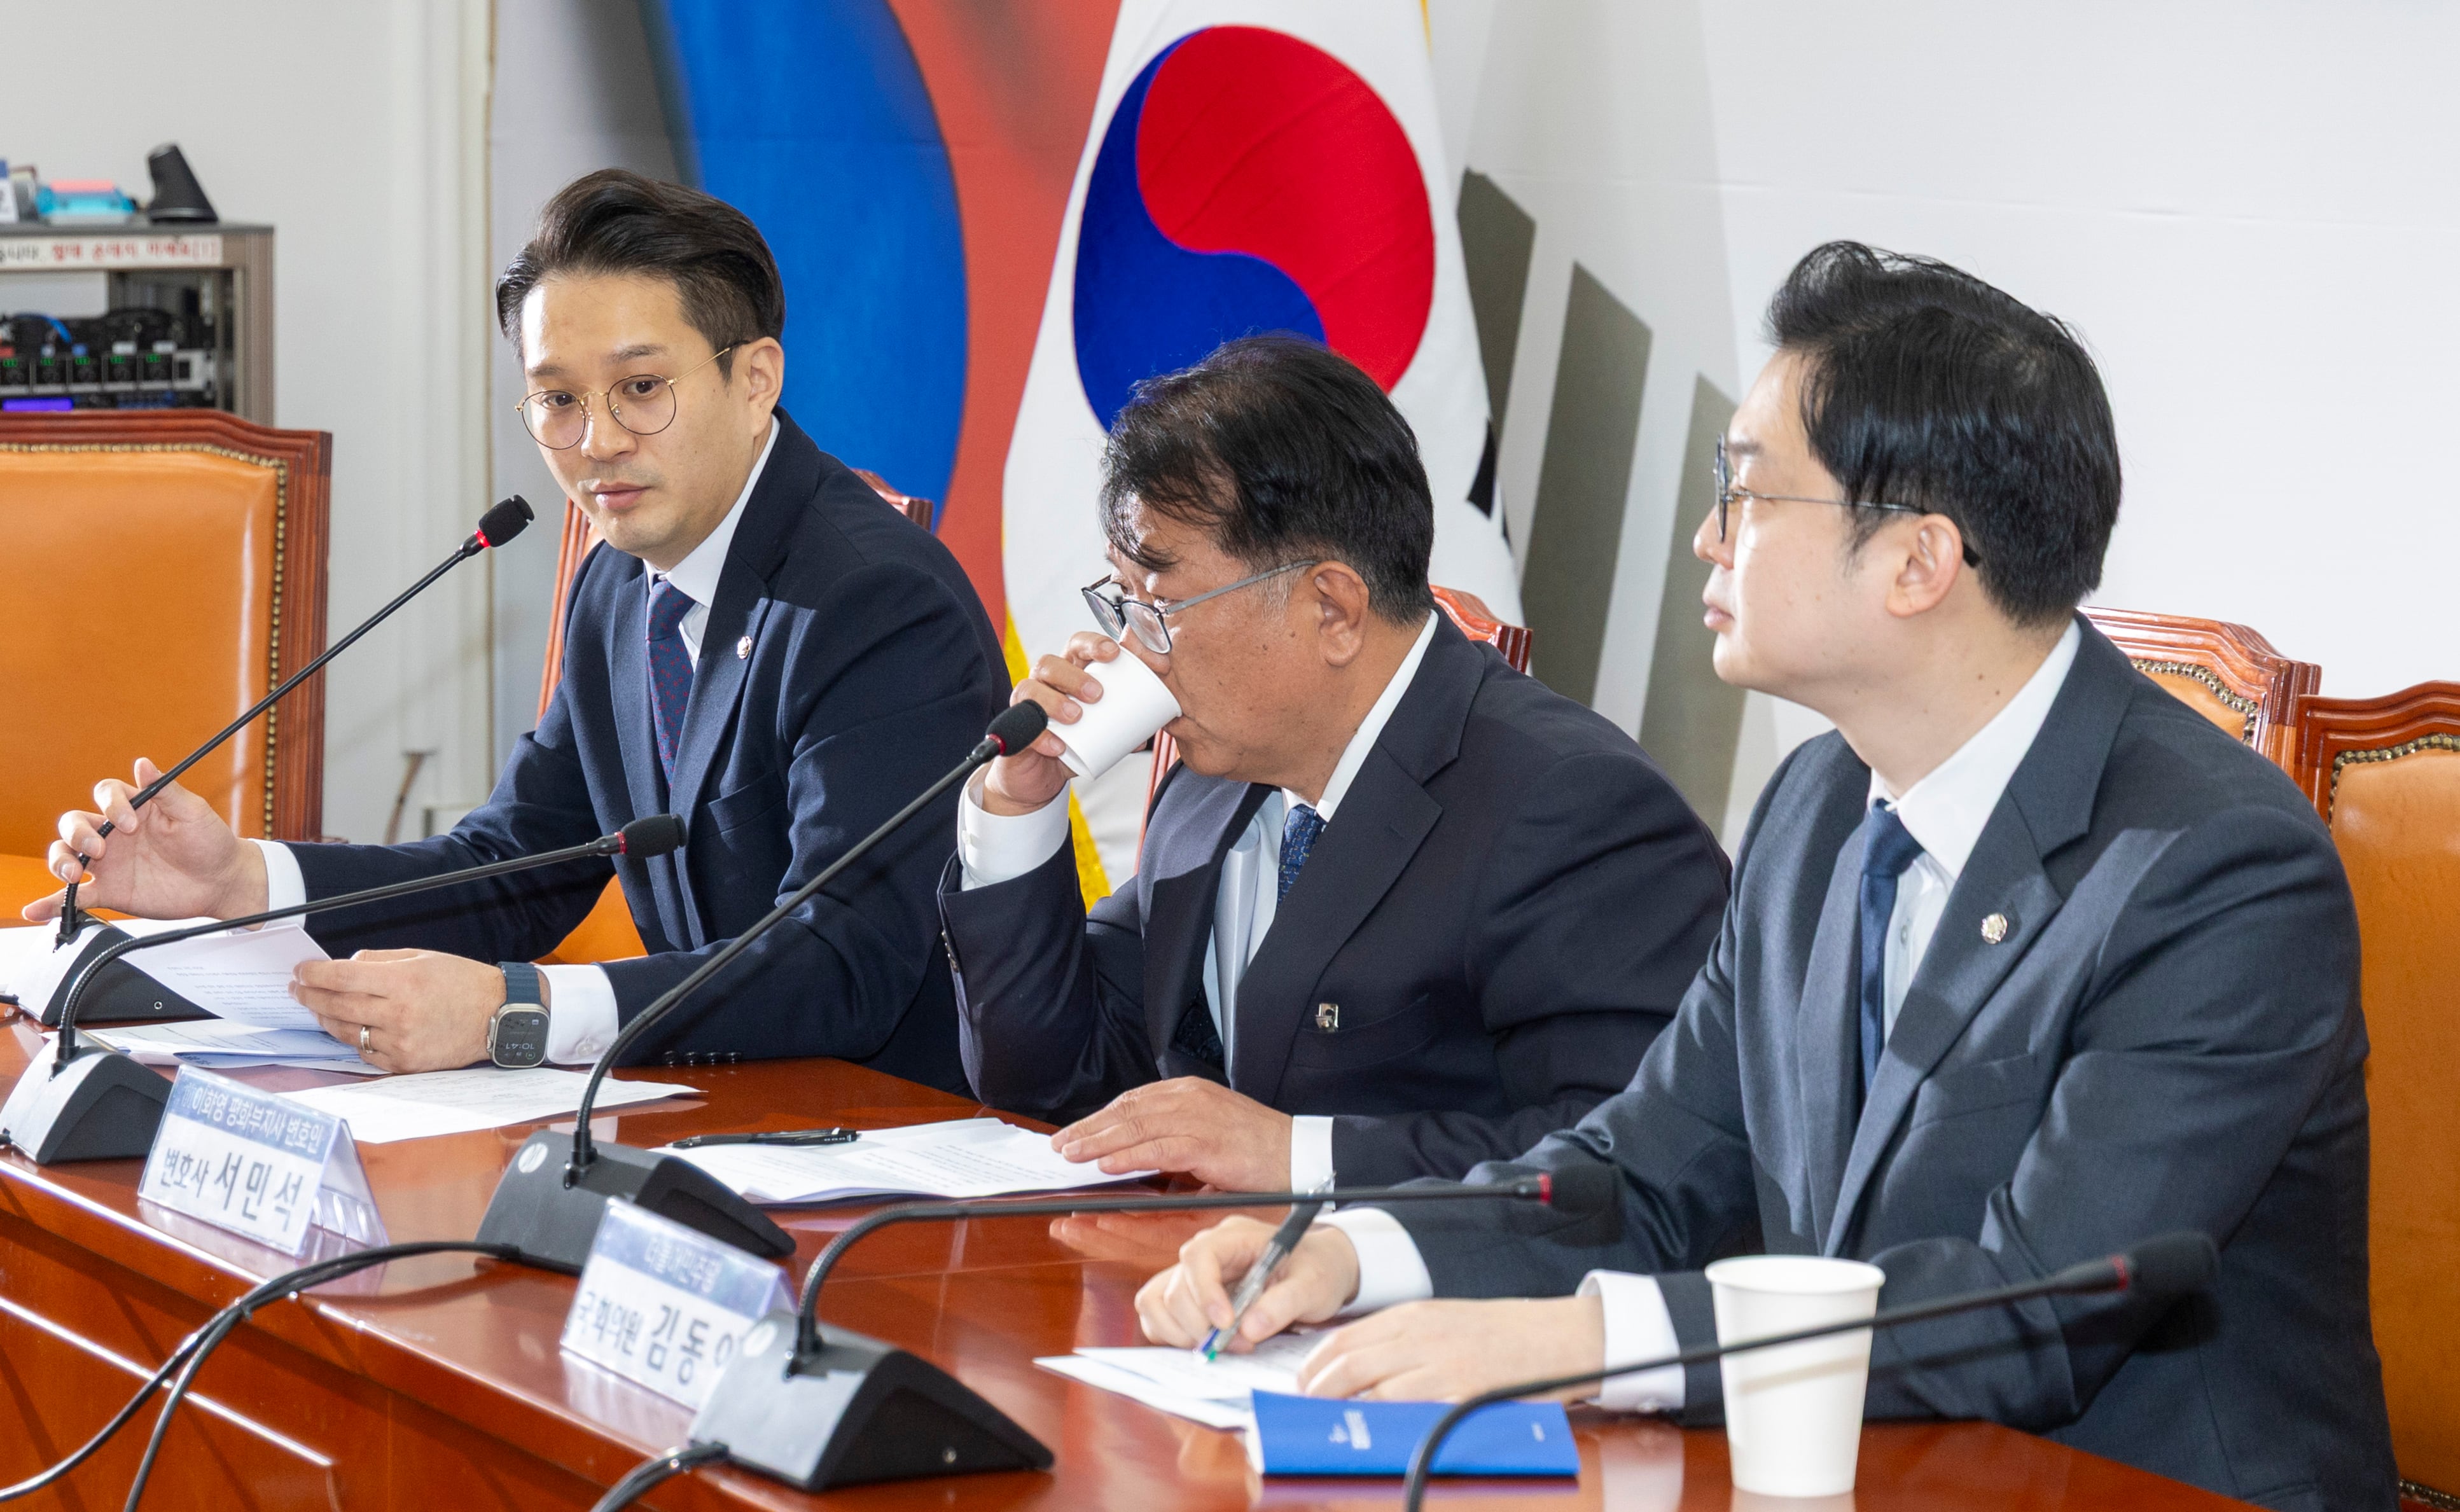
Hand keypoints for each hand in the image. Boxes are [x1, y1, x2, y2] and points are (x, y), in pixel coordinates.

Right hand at [24, 758, 265, 923]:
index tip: (130, 823)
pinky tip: (36, 910)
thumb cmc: (210, 841)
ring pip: (67, 855)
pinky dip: (52, 903)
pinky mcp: (109, 890)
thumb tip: (142, 763)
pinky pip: (74, 896)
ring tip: (73, 873)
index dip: (111, 805)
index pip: (105, 794)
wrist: (221, 882)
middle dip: (78, 833)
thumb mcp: (193, 812)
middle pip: (75, 823)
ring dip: (60, 861)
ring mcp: (108, 863)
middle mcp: (114, 833)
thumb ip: (165, 790)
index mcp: (134, 809)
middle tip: (100, 849)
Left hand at [291, 949, 511, 1072]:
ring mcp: (401, 1042)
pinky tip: (349, 1027)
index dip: (314, 974)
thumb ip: (380, 960)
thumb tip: (346, 966)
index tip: (301, 971)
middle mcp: (400, 1013)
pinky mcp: (405, 1063)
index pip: (343, 977)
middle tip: (298, 989)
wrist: (498, 1016)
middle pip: (337, 1005)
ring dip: (325, 1018)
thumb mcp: (423, 957)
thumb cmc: (463, 982)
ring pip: (345, 1032)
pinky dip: (353, 1039)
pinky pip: (365, 1052)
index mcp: (404, 982)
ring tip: (317, 1008)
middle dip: (310, 996)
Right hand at [979, 633, 1147, 816]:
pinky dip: (1041, 736)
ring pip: (1031, 688)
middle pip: (1051, 662)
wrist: (1039, 778)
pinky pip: (1020, 728)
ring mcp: (1025, 706)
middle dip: (1075, 675)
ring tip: (1076, 716)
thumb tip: (1154, 721)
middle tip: (1097, 694)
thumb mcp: (1101, 730)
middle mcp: (1044, 683)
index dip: (1094, 643)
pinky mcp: (1013, 732)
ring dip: (1055, 700)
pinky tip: (1058, 746)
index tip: (1115, 653)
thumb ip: (1126, 723)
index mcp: (1068, 673)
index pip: (1077, 645)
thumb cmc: (1072, 745)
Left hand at [1053, 1077, 1293, 1189]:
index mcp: (1188, 1092)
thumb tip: (1133, 1152)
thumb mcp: (1209, 1131)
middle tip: (1060, 1145)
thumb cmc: (1256, 1147)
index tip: (1074, 1133)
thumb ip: (1174, 1135)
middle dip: (1089, 1129)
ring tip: (1072, 1155)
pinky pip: (1158, 1148)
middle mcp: (1189, 1098)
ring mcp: (1197, 1117)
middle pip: (1127, 1110)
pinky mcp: (1206, 1141)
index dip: (1099, 1118)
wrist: (1297, 1152)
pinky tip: (1107, 1164)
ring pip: (1136, 1126)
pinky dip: (1129, 1155)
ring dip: (1099, 1142)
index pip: (1132, 1101)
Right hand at [1136, 1218, 1359, 1351]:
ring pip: (1157, 1301)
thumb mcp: (1314, 1284)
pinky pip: (1159, 1315)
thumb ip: (1283, 1304)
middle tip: (1234, 1345)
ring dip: (1180, 1332)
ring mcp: (1195, 1275)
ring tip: (1220, 1347)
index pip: (1198, 1256)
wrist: (1324, 1270)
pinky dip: (1172, 1335)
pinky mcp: (1191, 1297)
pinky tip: (1205, 1344)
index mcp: (1235, 1237)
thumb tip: (1248, 1329)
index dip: (1204, 1293)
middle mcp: (1208, 1252)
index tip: (1225, 1324)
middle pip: (1174, 1286)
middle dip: (1198, 1324)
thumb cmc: (1319, 1269)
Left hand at [1294, 1295, 1604, 1401]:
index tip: (1304, 1383)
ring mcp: (1441, 1367)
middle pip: (1349, 1365)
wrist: (1556, 1337)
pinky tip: (1374, 1431)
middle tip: (1308, 1408)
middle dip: (1318, 1391)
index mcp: (1413, 1316)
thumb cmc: (1502, 1332)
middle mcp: (1421, 1337)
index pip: (1345, 1339)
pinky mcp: (1461, 1395)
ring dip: (1344, 1409)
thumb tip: (1359, 1365)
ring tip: (1331, 1424)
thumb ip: (1402, 1338)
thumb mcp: (1444, 1320)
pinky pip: (1411, 1411)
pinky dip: (1385, 1422)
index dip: (1315, 1366)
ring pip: (1373, 1389)